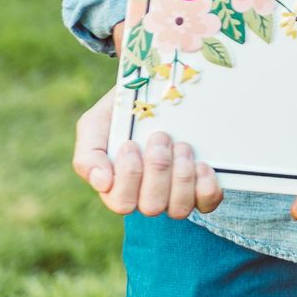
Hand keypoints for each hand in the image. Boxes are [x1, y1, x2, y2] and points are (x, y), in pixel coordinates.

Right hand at [72, 85, 221, 217]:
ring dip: (181, 175)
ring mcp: (175, 195)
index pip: (122, 203)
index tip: (130, 143)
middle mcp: (147, 197)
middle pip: (151, 206)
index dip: (129, 175)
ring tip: (182, 146)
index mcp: (119, 187)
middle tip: (160, 137)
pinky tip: (201, 163)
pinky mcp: (201, 188)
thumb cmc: (123, 111)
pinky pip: (207, 202)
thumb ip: (88, 154)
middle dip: (157, 169)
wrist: (160, 87)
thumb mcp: (96, 124)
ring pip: (178, 209)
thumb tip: (101, 183)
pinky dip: (205, 185)